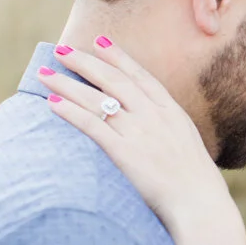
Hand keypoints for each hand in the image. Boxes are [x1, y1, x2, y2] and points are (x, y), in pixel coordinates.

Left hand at [39, 38, 245, 244]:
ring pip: (97, 99)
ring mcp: (139, 132)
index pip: (140, 76)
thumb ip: (167, 129)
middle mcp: (154, 115)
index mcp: (171, 111)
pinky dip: (71, 112)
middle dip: (85, 62)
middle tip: (62, 50)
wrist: (199, 202)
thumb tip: (150, 125)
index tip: (100, 42)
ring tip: (46, 74)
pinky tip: (53, 103)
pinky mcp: (124, 152)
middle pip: (113, 81)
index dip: (118, 57)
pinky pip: (92, 126)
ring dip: (68, 84)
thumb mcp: (186, 144)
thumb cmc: (194, 181)